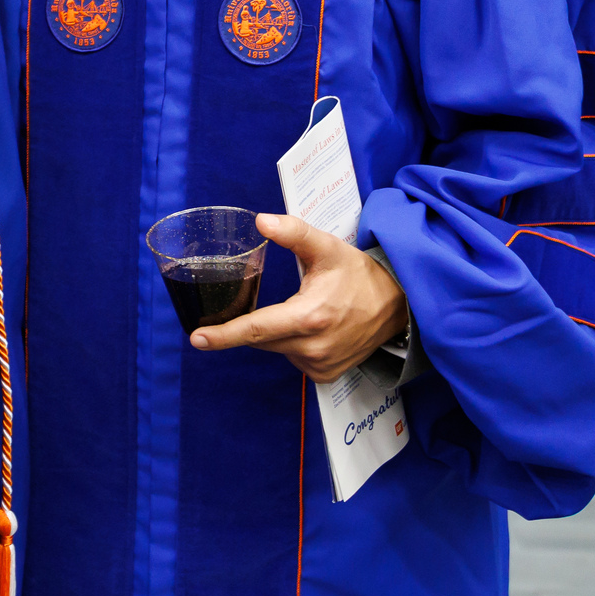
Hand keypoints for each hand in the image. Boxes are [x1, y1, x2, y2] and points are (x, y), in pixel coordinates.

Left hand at [188, 213, 407, 382]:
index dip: (224, 335)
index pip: (256, 329)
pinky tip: (314, 328)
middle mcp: (314, 347)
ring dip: (278, 331)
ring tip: (308, 310)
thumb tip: (260, 221)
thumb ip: (293, 233)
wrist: (398, 305)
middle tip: (273, 301)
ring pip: (277, 348)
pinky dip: (294, 343)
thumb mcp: (326, 247)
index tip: (196, 338)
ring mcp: (320, 364)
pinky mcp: (326, 374)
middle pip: (262, 338)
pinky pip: (294, 358)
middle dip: (254, 322)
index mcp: (310, 317)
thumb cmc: (360, 274)